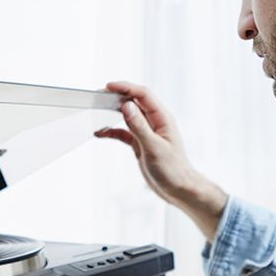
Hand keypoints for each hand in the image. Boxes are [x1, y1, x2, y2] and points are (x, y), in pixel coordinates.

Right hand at [95, 81, 227, 240]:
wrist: (178, 189)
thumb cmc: (172, 170)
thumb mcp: (153, 147)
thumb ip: (139, 126)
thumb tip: (126, 106)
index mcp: (162, 118)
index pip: (143, 95)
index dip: (126, 87)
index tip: (108, 86)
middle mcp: (155, 122)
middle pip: (134, 101)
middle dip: (117, 96)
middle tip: (99, 96)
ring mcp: (147, 132)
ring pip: (128, 115)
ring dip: (113, 112)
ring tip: (97, 110)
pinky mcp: (140, 143)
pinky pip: (124, 132)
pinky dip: (112, 131)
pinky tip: (100, 133)